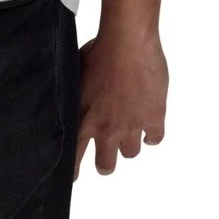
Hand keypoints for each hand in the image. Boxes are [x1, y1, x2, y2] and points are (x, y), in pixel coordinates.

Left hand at [73, 28, 167, 177]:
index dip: (74, 171)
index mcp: (82, 120)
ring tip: (128, 132)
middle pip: (106, 164)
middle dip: (106, 163)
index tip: (75, 176)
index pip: (73, 159)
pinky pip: (154, 139)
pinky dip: (152, 135)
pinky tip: (148, 126)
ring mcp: (131, 125)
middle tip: (106, 158)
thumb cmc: (98, 52)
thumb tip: (64, 100)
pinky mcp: (154, 117)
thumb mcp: (75, 76)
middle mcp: (106, 129)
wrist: (128, 43)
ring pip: (130, 153)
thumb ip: (72, 96)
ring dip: (128, 145)